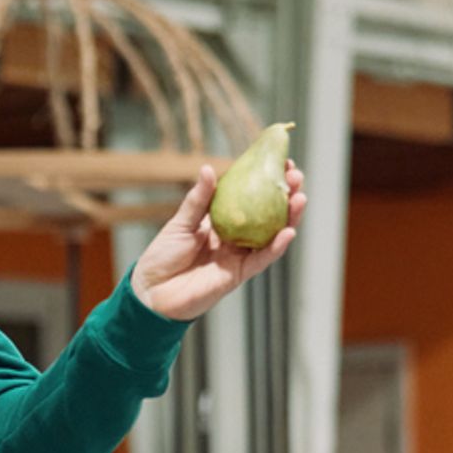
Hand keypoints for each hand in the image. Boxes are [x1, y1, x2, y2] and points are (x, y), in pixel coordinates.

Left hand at [131, 162, 306, 322]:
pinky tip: (288, 232)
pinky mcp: (238, 274)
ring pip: (272, 235)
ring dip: (289, 218)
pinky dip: (276, 247)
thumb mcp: (181, 222)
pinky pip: (261, 259)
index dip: (266, 180)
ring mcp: (239, 255)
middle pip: (268, 214)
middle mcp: (236, 236)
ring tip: (300, 197)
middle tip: (296, 176)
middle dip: (285, 195)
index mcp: (223, 220)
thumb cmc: (163, 255)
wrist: (152, 291)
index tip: (281, 162)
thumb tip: (209, 169)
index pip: (251, 197)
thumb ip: (198, 200)